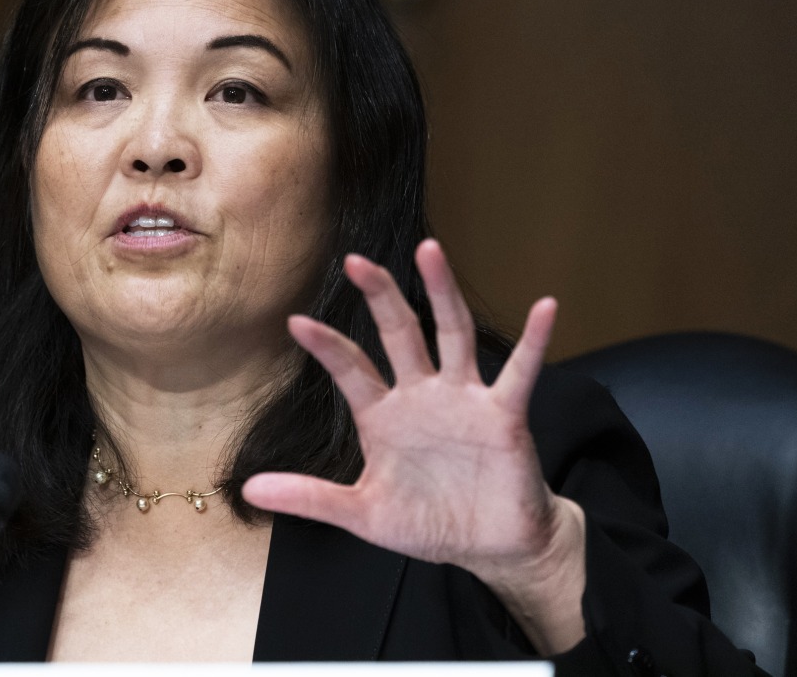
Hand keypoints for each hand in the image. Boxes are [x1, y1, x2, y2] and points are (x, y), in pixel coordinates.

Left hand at [242, 239, 585, 652]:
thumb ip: (310, 497)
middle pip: (399, 333)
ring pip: (452, 334)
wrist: (488, 546)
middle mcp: (421, 395)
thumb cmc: (427, 522)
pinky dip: (535, 341)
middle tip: (357, 261)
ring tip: (430, 251)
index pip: (350, 370)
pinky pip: (521, 372)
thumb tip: (250, 489)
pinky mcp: (503, 414)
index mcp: (383, 416)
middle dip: (380, 297)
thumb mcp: (362, 513)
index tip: (296, 322)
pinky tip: (546, 308)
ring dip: (442, 293)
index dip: (326, 347)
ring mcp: (463, 399)